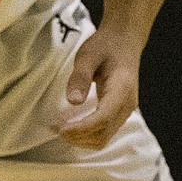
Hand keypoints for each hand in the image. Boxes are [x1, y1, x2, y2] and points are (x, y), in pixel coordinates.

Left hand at [56, 26, 141, 149]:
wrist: (124, 41)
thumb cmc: (105, 46)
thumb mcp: (88, 55)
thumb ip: (80, 77)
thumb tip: (73, 101)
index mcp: (121, 91)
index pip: (102, 119)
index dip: (80, 128)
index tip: (60, 128)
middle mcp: (127, 105)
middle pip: (103, 134)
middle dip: (78, 137)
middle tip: (54, 128)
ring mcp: (125, 111)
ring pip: (105, 137)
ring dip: (82, 139)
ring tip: (60, 129)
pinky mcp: (119, 112)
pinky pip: (105, 131)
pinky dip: (88, 135)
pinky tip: (72, 127)